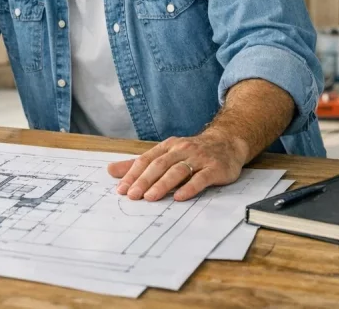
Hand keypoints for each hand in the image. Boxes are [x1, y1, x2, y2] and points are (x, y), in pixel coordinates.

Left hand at [107, 132, 246, 201]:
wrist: (227, 142)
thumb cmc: (192, 152)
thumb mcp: (165, 154)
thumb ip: (140, 164)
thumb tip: (111, 170)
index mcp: (167, 147)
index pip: (146, 160)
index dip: (133, 174)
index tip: (122, 189)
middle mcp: (181, 150)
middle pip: (159, 165)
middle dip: (144, 180)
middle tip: (132, 195)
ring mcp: (199, 158)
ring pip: (177, 171)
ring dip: (162, 184)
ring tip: (150, 197)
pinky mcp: (215, 168)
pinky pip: (201, 178)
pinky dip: (189, 188)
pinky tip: (179, 197)